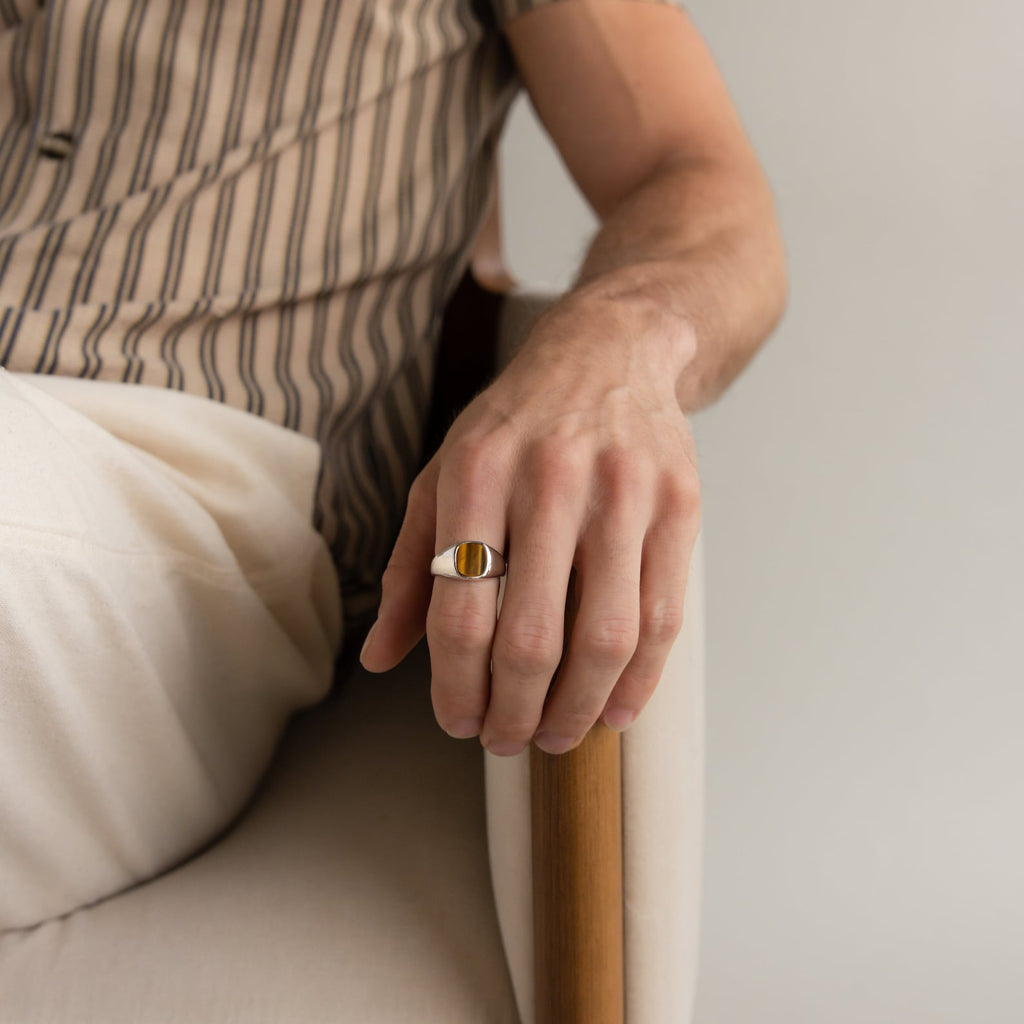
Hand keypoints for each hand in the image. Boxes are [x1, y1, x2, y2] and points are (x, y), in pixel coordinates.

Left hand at [359, 289, 701, 754]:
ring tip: (556, 736)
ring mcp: (622, 491)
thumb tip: (379, 658)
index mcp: (475, 472)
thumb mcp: (442, 476)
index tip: (459, 723)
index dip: (456, 687)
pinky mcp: (678, 504)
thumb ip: (410, 568)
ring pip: (603, 637)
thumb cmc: (514, 425)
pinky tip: (615, 708)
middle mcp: (548, 479)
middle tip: (505, 740)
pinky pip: (662, 615)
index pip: (459, 611)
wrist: (608, 353)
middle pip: (530, 637)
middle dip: (514, 711)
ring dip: (577, 710)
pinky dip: (639, 678)